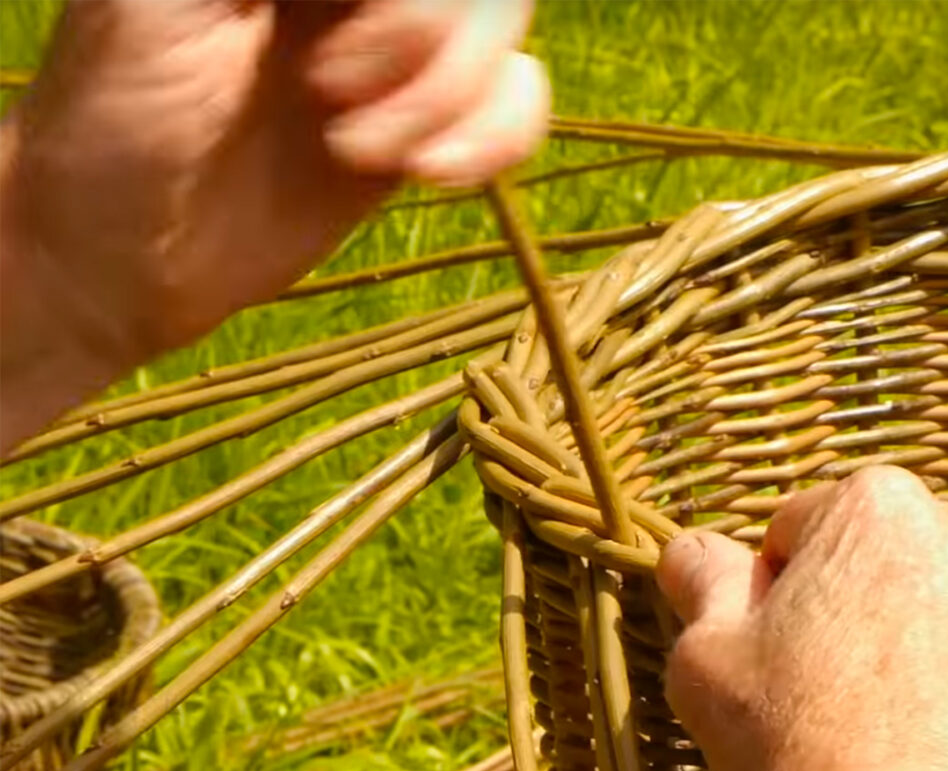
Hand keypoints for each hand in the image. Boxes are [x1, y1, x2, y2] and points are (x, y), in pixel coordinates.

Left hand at [0, 0, 545, 447]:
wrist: (121, 258)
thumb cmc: (115, 118)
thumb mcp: (168, 4)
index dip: (405, 3)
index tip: (331, 61)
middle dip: (427, 43)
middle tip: (330, 98)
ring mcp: (400, 46)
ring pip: (505, 26)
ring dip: (453, 99)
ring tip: (357, 150)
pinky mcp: (431, 120)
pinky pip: (521, 98)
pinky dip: (497, 137)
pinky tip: (427, 172)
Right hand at [656, 466, 947, 770]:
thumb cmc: (800, 764)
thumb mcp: (707, 666)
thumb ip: (703, 582)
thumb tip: (696, 547)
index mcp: (869, 509)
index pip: (820, 526)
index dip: (797, 592)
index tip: (802, 658)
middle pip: (920, 541)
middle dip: (893, 595)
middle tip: (876, 691)